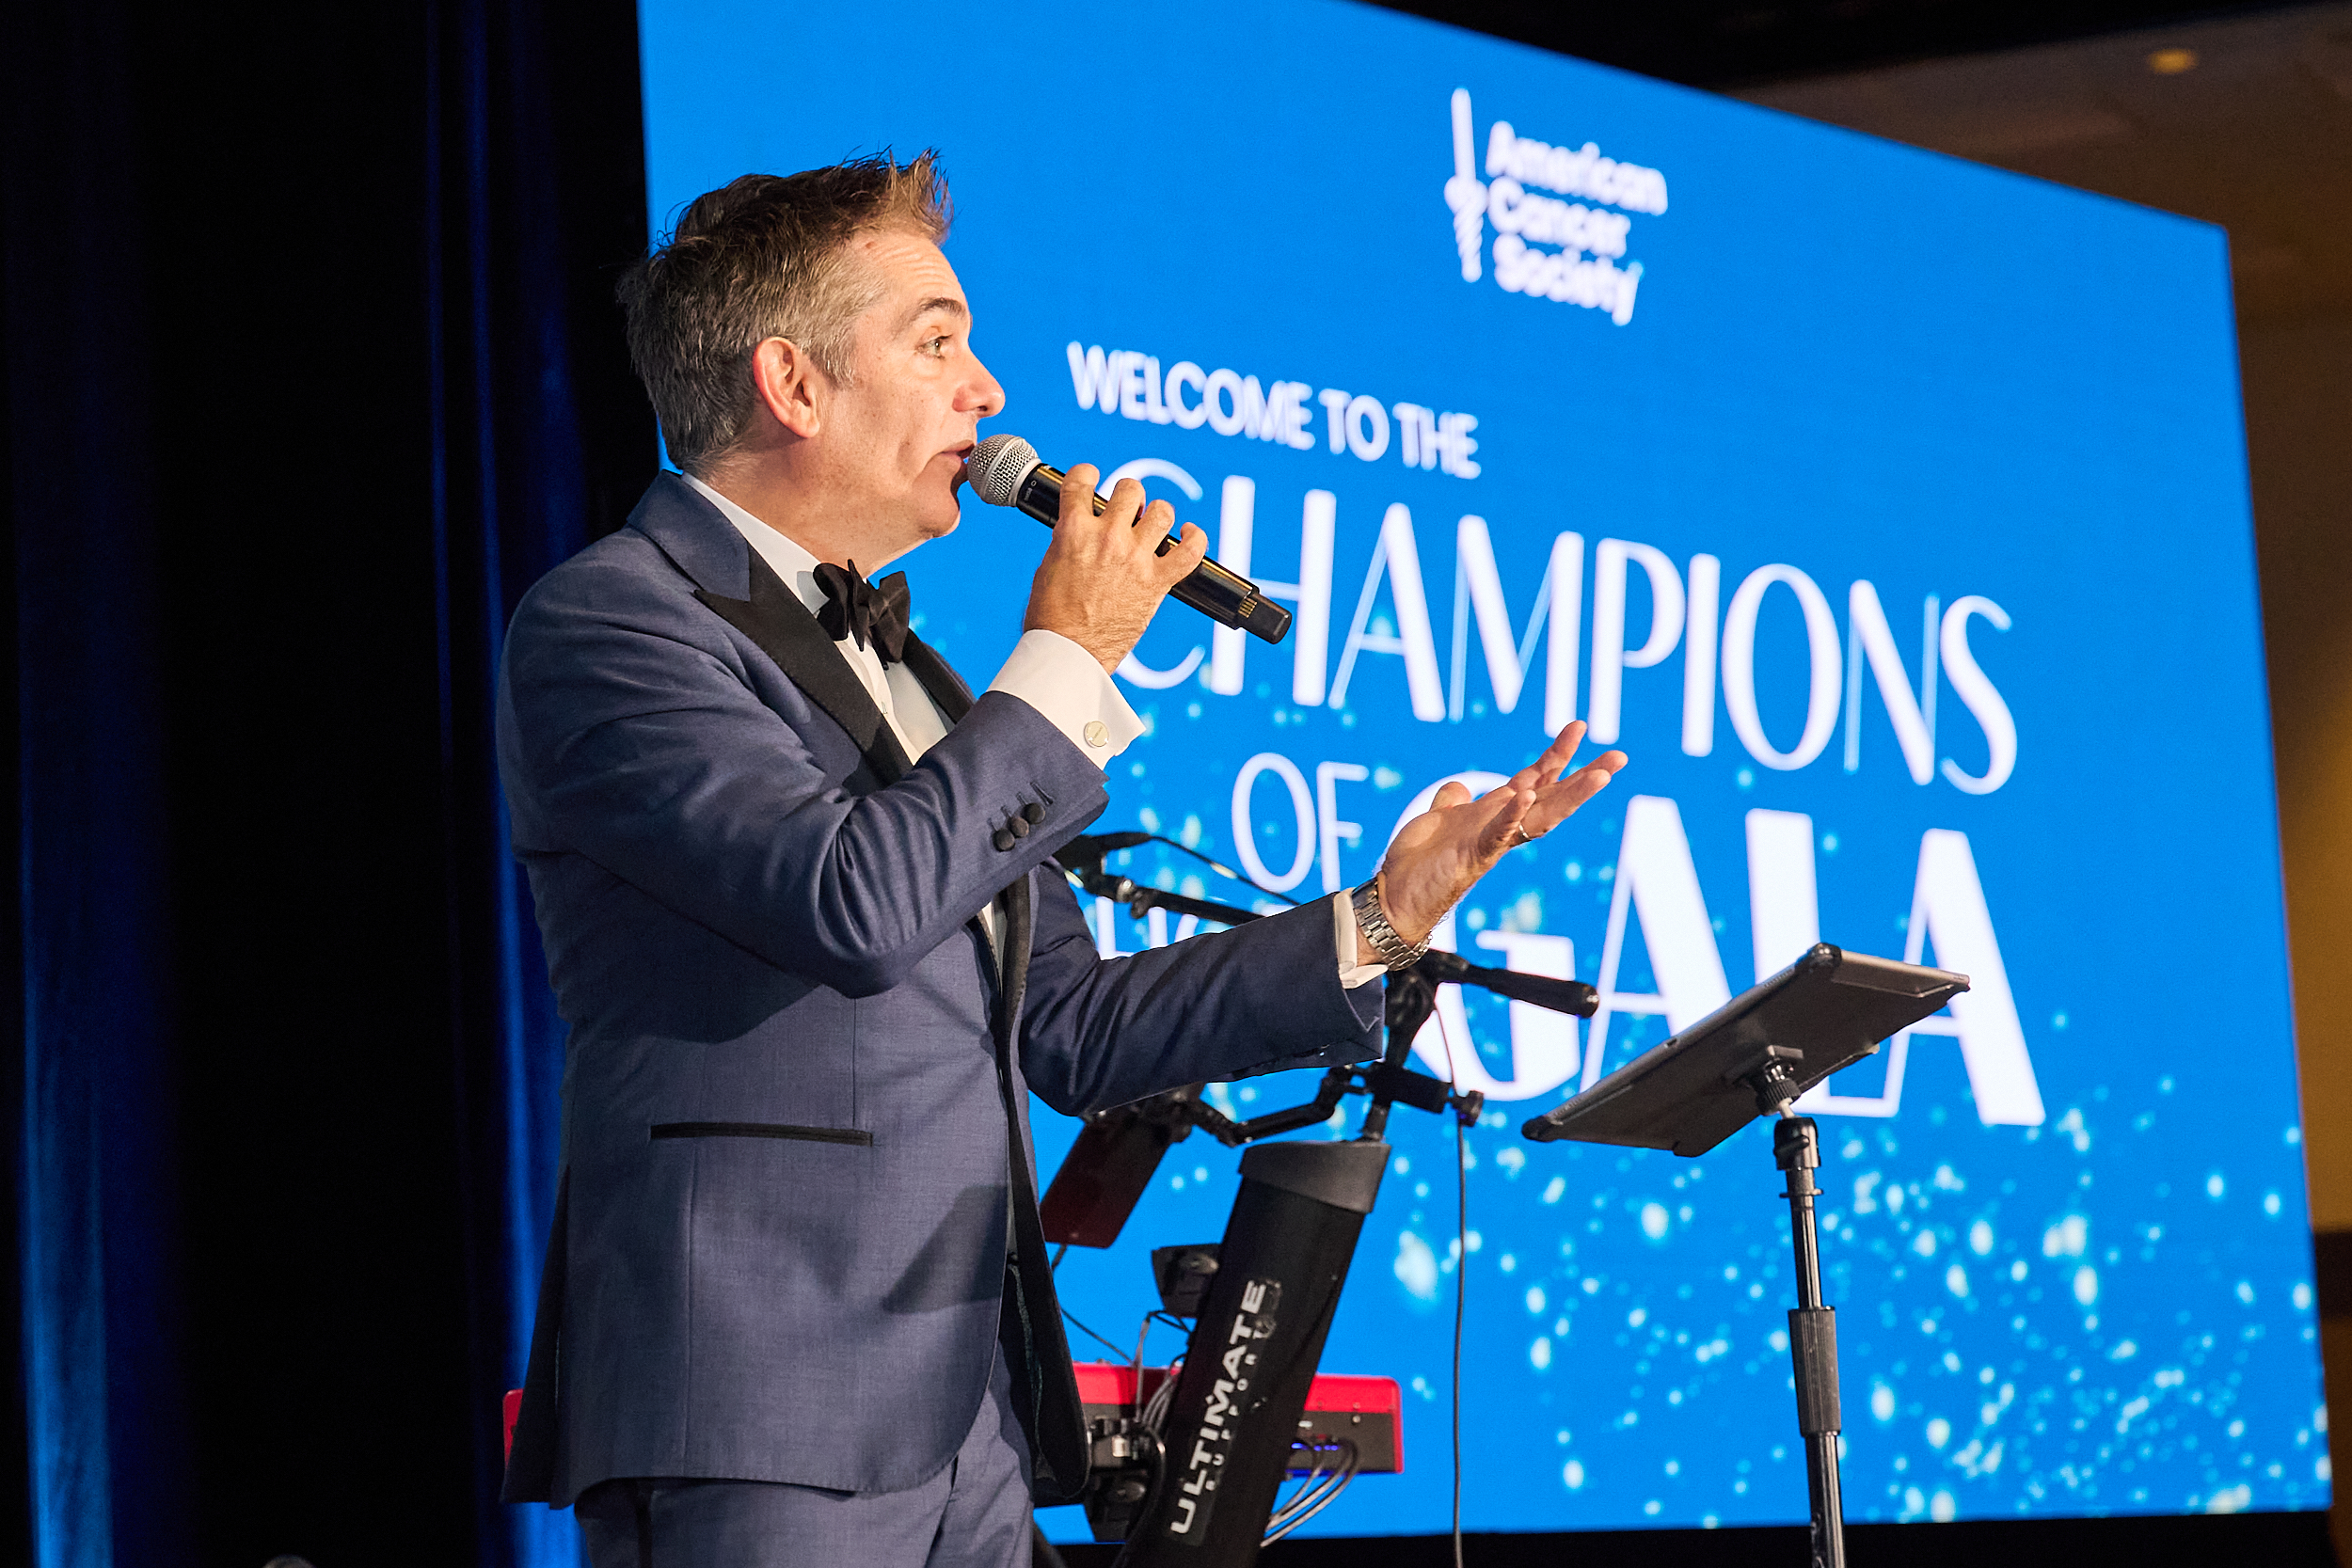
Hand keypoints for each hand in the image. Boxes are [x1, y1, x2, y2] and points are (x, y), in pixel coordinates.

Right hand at [1022, 465, 1209, 673]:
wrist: (1067, 652)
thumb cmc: (1051, 617)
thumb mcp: (1048, 565)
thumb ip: (1069, 540)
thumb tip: (1081, 530)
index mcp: (1074, 530)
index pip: (1082, 480)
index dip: (1087, 475)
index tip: (1090, 479)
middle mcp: (1107, 537)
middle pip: (1131, 490)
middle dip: (1129, 497)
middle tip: (1126, 511)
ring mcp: (1135, 558)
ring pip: (1162, 512)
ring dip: (1158, 514)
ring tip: (1152, 524)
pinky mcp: (1157, 582)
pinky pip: (1190, 551)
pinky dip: (1195, 539)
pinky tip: (1189, 535)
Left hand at [1360, 721, 1627, 962]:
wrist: (1395, 899)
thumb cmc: (1420, 864)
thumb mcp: (1437, 820)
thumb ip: (1451, 802)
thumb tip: (1459, 786)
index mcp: (1495, 814)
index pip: (1534, 780)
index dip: (1556, 755)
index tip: (1579, 727)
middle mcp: (1502, 828)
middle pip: (1552, 798)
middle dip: (1585, 778)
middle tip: (1619, 757)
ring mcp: (1492, 843)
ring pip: (1540, 817)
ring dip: (1570, 796)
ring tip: (1598, 775)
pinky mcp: (1473, 858)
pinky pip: (1497, 835)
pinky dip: (1510, 815)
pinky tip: (1523, 795)